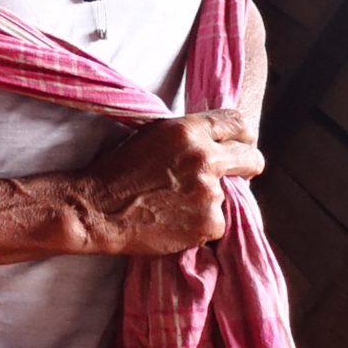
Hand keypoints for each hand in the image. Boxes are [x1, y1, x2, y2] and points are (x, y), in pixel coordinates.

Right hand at [77, 109, 263, 255]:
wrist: (96, 209)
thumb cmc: (115, 172)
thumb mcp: (150, 136)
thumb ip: (187, 136)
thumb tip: (215, 141)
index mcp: (188, 130)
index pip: (236, 123)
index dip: (242, 136)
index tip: (241, 144)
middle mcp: (204, 158)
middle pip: (252, 159)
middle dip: (246, 166)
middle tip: (233, 175)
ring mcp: (209, 193)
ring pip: (229, 196)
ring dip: (210, 200)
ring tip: (176, 205)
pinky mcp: (210, 223)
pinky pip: (218, 222)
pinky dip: (201, 224)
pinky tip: (175, 221)